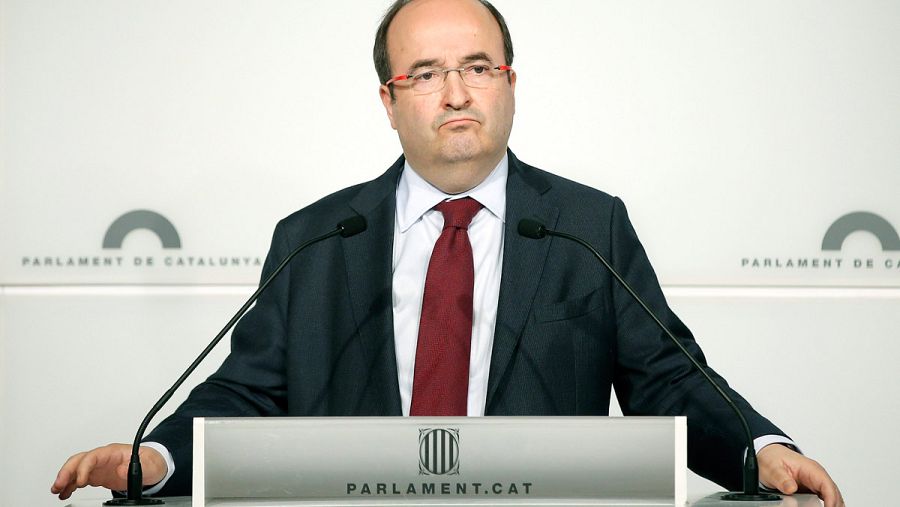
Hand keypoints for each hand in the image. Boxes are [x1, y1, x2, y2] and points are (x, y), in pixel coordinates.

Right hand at [51, 443, 166, 499]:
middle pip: (79, 460)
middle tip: (59, 485)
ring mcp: (99, 466)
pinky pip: (80, 478)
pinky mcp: (98, 475)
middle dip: (67, 471)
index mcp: (113, 452)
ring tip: (57, 490)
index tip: (81, 481)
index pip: (92, 456)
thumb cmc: (151, 462)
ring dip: (65, 478)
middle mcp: (103, 457)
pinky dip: (70, 485)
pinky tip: (65, 493)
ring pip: (76, 468)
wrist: (153, 465)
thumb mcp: (149, 465)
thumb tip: (120, 469)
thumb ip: (135, 466)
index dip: (84, 468)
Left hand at [757, 443, 843, 506]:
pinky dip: (827, 505)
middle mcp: (817, 476)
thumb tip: (791, 488)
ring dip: (831, 505)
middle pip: (833, 493)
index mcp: (811, 469)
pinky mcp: (812, 489)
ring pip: (832, 497)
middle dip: (833, 505)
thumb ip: (782, 479)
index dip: (831, 499)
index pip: (827, 485)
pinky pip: (825, 499)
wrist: (769, 454)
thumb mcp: (773, 468)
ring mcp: (816, 483)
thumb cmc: (772, 459)